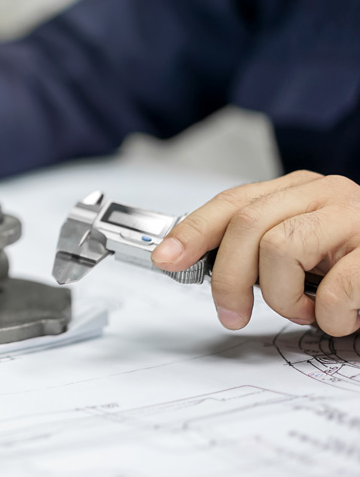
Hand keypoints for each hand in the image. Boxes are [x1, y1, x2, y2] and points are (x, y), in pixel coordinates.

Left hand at [151, 170, 359, 336]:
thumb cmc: (351, 264)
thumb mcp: (297, 249)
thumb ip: (253, 247)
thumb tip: (188, 260)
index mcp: (298, 192)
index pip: (232, 203)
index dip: (193, 231)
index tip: (165, 259)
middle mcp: (325, 195)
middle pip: (247, 226)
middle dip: (228, 279)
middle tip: (231, 313)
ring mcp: (356, 218)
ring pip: (280, 249)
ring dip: (282, 298)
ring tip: (305, 309)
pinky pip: (334, 288)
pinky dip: (329, 315)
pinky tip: (340, 315)